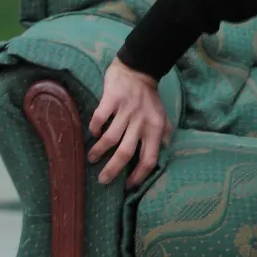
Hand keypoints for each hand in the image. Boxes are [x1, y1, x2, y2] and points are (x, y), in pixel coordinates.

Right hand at [87, 58, 169, 186]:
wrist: (138, 70)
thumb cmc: (149, 98)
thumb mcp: (162, 116)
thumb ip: (164, 135)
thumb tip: (163, 153)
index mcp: (156, 129)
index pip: (149, 159)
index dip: (138, 175)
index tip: (127, 186)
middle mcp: (142, 122)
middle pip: (126, 153)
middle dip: (112, 170)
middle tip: (102, 180)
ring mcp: (126, 110)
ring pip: (110, 138)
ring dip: (99, 151)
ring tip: (92, 158)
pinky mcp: (112, 99)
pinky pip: (99, 119)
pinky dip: (94, 128)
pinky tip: (93, 133)